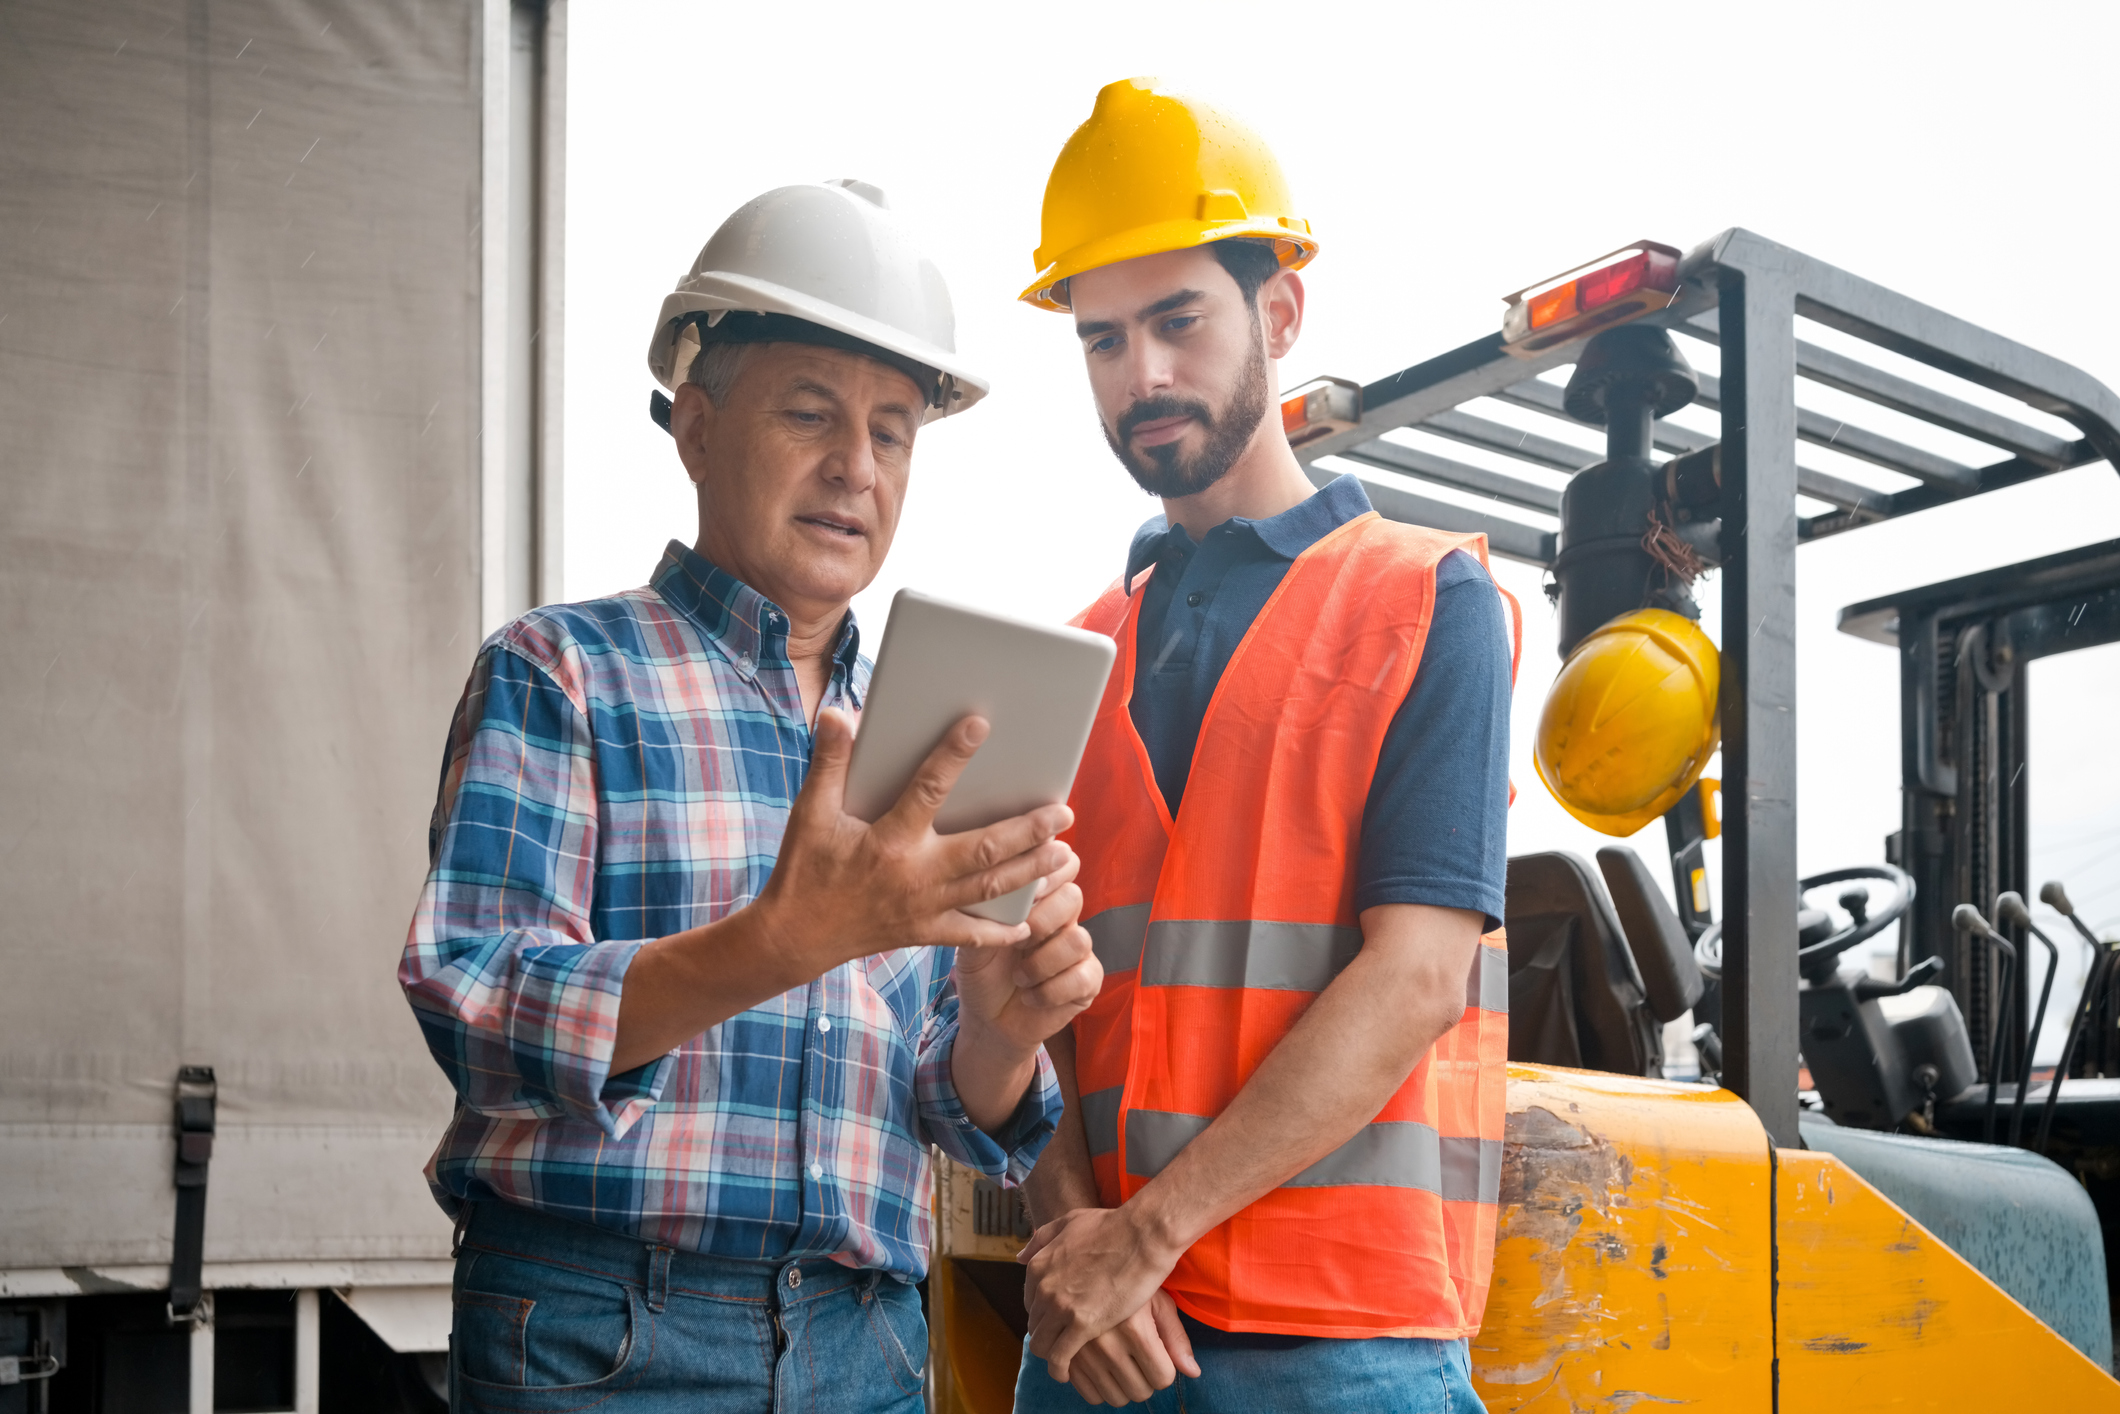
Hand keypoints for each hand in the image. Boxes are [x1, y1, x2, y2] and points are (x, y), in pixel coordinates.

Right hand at [755, 711, 1072, 976]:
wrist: (792, 938)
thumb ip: (828, 764)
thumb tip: (839, 716)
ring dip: (1030, 870)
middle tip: (1063, 812)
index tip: (980, 725)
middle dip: (1028, 830)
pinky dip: (1000, 932)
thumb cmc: (804, 871)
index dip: (953, 755)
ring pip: (990, 889)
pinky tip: (1028, 923)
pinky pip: (970, 935)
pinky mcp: (924, 932)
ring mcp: (924, 907)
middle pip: (984, 849)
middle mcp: (915, 874)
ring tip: (1063, 853)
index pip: (927, 789)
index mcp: (888, 840)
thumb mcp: (808, 814)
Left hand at [953, 850, 1102, 1057]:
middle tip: (1019, 940)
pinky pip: (1082, 977)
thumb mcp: (975, 939)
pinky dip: (1050, 991)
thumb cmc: (983, 973)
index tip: (1028, 891)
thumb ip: (987, 912)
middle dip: (1044, 919)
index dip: (1048, 872)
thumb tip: (995, 886)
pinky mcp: (1087, 982)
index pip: (1061, 865)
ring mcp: (1078, 951)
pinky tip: (1031, 997)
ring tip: (1019, 978)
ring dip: (1042, 963)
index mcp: (1038, 899)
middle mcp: (1063, 920)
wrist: (988, 1021)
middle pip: (1073, 897)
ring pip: (1079, 940)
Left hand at [1022, 1205, 1183, 1382]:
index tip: (1055, 1321)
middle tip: (1062, 1343)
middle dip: (1046, 1335)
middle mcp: (1043, 1288)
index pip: (1029, 1302)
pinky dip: (1061, 1368)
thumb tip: (1020, 1257)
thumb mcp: (1068, 1222)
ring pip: (1042, 1345)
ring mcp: (1060, 1308)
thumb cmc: (1111, 1226)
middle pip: (1034, 1325)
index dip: (1042, 1314)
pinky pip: (1060, 1357)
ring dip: (1050, 1355)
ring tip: (1063, 1363)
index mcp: (1039, 1266)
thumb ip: (1042, 1239)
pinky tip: (1068, 1372)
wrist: (1140, 1235)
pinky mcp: (1081, 1325)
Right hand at [1056, 1290, 1198, 1405]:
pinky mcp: (1066, 1357)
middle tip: (1141, 1358)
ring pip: (1115, 1398)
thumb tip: (1193, 1372)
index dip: (1165, 1368)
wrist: (1085, 1262)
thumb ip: (1175, 1338)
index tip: (1159, 1354)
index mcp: (1134, 1329)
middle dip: (1146, 1379)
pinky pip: (1089, 1395)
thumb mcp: (1158, 1301)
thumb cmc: (1132, 1279)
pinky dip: (1100, 1389)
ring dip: (1124, 1385)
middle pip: (1140, 1391)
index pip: (1162, 1377)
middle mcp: (1107, 1344)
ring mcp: (1083, 1353)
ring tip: (1123, 1361)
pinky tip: (1104, 1368)